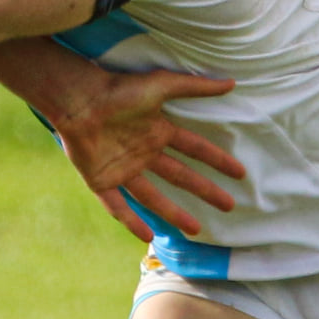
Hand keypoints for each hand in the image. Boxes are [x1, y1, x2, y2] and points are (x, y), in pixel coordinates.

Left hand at [50, 66, 245, 238]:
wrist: (79, 100)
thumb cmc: (120, 89)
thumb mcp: (162, 85)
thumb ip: (195, 87)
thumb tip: (232, 83)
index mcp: (158, 131)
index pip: (195, 149)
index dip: (217, 161)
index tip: (239, 173)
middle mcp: (143, 152)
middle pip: (180, 177)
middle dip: (205, 191)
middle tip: (229, 206)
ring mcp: (122, 168)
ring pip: (153, 197)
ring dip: (174, 213)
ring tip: (196, 229)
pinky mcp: (101, 180)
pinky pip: (118, 206)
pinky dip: (131, 221)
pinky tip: (148, 236)